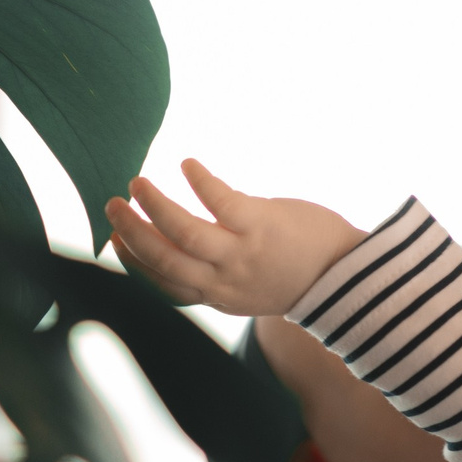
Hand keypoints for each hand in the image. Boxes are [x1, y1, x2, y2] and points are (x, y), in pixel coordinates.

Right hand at [104, 160, 367, 317]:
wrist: (350, 277)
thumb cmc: (295, 273)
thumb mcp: (248, 286)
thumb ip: (214, 270)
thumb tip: (174, 240)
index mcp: (219, 296)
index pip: (164, 283)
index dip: (133, 261)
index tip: (111, 239)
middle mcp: (226, 281)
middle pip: (165, 260)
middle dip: (132, 233)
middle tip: (111, 205)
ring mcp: (243, 254)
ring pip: (185, 233)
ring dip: (155, 208)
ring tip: (136, 184)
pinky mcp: (262, 225)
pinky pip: (220, 201)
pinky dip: (199, 182)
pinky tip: (186, 165)